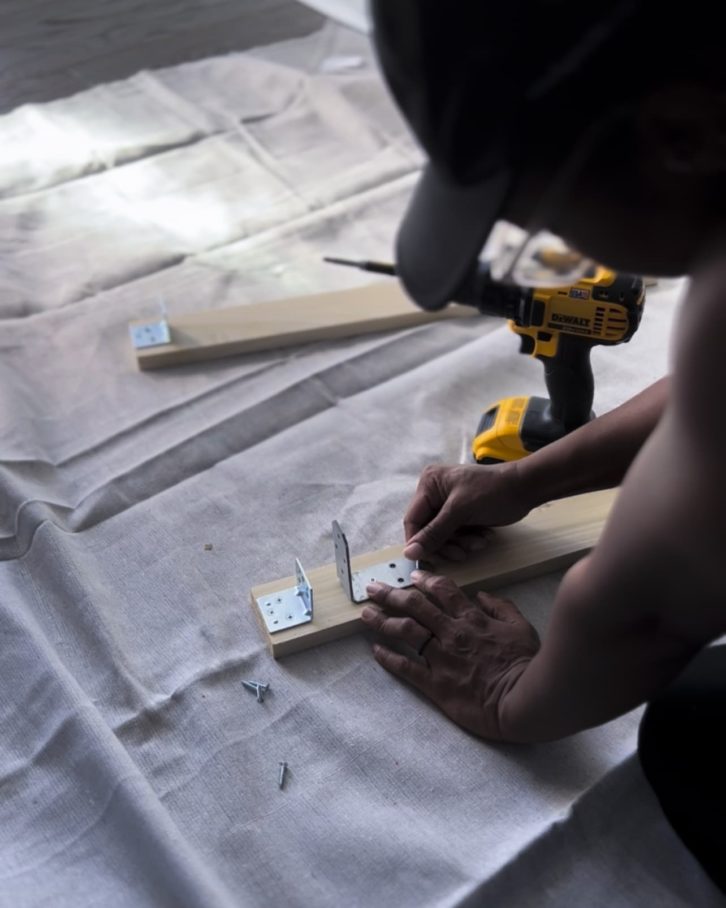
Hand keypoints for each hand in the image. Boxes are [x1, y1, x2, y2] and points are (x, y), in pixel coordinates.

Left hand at [360, 570, 539, 740]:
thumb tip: (481, 595)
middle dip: (390, 594)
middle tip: (372, 588)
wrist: (523, 701)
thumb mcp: (521, 627)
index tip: (411, 576)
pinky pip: (406, 667)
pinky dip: (388, 658)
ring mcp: (441, 657)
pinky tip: (375, 650)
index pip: (442, 590)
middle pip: (415, 606)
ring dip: (382, 620)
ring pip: (405, 631)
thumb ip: (501, 607)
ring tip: (365, 613)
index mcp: (472, 618)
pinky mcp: (435, 684)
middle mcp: (452, 632)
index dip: (424, 580)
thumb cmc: (526, 664)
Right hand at [403, 462, 532, 560]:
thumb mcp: (460, 512)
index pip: (413, 519)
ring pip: (443, 535)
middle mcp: (435, 493)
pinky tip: (483, 536)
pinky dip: (469, 539)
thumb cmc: (492, 492)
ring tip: (479, 542)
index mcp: (429, 484)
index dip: (418, 541)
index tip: (426, 560)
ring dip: (460, 543)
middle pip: (428, 530)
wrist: (525, 488)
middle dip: (446, 543)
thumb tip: (408, 553)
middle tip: (462, 553)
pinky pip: (456, 534)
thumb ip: (433, 533)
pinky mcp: (462, 514)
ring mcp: (449, 504)